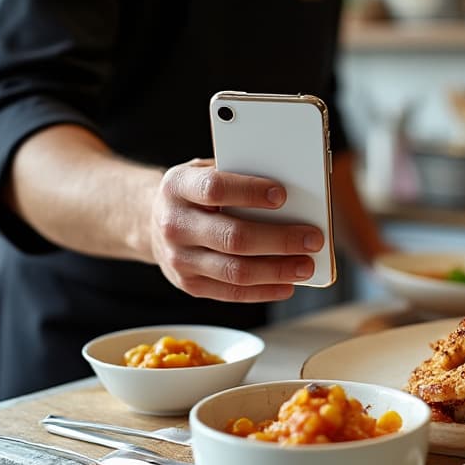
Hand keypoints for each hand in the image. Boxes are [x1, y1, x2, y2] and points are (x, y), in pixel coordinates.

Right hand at [149, 159, 323, 301]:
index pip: (215, 188)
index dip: (250, 192)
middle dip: (279, 239)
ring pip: (234, 271)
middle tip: (312, 238)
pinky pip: (231, 293)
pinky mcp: (189, 285)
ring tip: (306, 265)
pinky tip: (287, 284)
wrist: (152, 220)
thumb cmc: (196, 192)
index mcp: (177, 187)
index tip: (282, 195)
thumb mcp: (207, 171)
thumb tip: (292, 190)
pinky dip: (263, 291)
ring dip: (277, 270)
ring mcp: (179, 259)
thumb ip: (240, 175)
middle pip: (232, 237)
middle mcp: (174, 224)